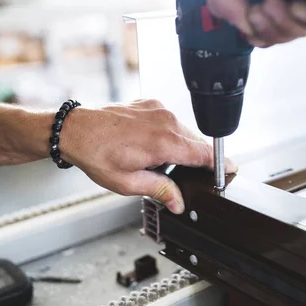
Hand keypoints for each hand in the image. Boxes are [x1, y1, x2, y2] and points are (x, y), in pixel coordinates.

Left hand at [60, 99, 237, 213]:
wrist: (75, 130)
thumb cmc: (97, 155)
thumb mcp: (129, 183)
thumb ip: (161, 191)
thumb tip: (178, 203)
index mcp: (164, 143)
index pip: (204, 154)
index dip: (220, 164)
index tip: (230, 169)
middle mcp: (166, 121)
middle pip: (196, 143)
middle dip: (194, 159)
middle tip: (179, 174)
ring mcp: (158, 109)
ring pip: (184, 130)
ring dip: (179, 145)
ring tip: (155, 158)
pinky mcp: (150, 103)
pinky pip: (170, 120)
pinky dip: (167, 132)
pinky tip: (148, 143)